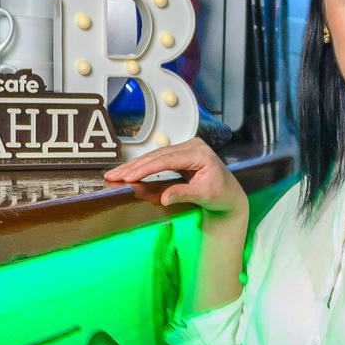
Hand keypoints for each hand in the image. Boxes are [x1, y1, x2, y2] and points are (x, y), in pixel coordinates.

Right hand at [105, 137, 248, 221]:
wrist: (231, 196)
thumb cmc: (222, 196)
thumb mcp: (204, 196)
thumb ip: (184, 194)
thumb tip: (163, 198)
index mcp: (200, 154)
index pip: (167, 159)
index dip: (146, 168)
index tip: (129, 176)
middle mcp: (193, 146)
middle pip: (158, 155)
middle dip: (134, 166)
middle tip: (113, 176)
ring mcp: (187, 148)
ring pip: (156, 156)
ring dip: (135, 166)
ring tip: (115, 174)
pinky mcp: (181, 154)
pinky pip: (159, 159)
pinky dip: (143, 166)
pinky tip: (129, 171)